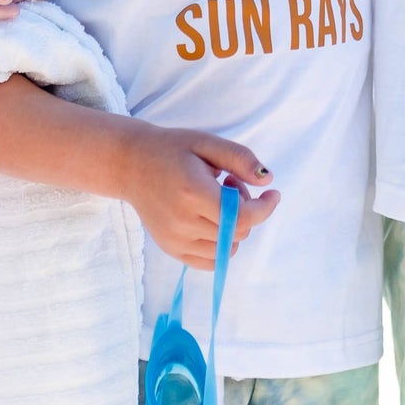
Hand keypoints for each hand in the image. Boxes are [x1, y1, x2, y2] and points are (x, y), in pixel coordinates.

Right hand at [120, 123, 280, 269]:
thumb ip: (240, 159)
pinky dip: (221, 244)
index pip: (242, 217)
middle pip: (238, 232)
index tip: (273, 193)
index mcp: (194, 194)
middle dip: (246, 208)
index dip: (265, 208)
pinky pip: (210, 261)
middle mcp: (183, 223)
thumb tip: (268, 180)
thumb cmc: (172, 150)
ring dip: (233, 227)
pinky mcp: (171, 249)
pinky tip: (211, 219)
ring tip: (216, 200)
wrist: (131, 165)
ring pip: (227, 249)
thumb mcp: (208, 143)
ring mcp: (175, 240)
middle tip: (229, 183)